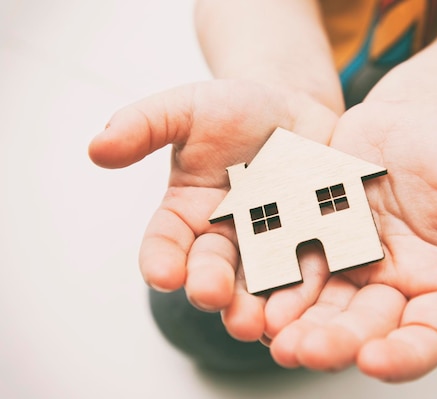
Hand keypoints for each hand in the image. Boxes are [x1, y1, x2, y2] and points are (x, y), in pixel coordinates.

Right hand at [89, 79, 338, 340]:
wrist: (294, 111)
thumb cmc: (235, 110)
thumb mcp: (187, 109)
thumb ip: (144, 126)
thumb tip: (96, 147)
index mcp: (187, 214)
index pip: (165, 243)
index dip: (160, 259)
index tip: (161, 273)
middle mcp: (225, 239)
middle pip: (211, 272)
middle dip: (210, 287)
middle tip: (212, 296)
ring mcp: (270, 247)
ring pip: (259, 285)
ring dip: (256, 306)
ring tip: (257, 321)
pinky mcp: (312, 246)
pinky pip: (308, 274)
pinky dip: (306, 292)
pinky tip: (305, 306)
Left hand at [265, 100, 436, 380]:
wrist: (408, 116)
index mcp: (435, 285)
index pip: (424, 336)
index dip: (404, 355)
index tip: (376, 361)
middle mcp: (387, 286)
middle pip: (361, 330)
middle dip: (332, 343)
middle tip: (301, 351)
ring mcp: (346, 266)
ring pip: (317, 306)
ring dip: (292, 322)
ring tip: (267, 330)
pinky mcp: (311, 239)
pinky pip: (288, 267)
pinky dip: (270, 281)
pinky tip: (249, 288)